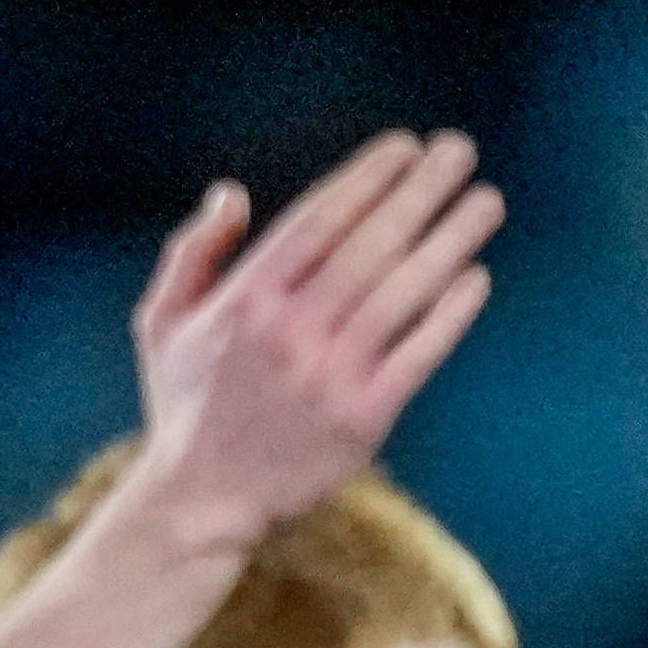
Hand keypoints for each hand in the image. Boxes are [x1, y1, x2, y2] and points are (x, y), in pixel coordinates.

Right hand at [127, 131, 502, 542]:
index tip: (405, 147)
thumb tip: (231, 193)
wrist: (202, 500)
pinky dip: (449, 315)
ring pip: (402, 293)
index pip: (319, 221)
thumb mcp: (162, 320)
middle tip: (459, 152)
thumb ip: (193, 252)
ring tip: (485, 202)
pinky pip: (418, 354)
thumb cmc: (186, 404)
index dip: (367, 180)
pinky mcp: (364, 417)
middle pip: (370, 246)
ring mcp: (331, 375)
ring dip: (450, 242)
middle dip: (419, 193)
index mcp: (245, 299)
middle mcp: (291, 331)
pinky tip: (475, 277)